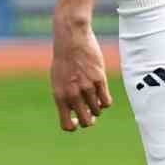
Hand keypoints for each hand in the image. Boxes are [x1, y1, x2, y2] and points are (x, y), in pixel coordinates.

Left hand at [51, 8, 110, 131]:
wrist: (71, 38)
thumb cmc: (64, 59)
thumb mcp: (58, 80)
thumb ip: (65, 97)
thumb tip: (74, 112)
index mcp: (60, 96)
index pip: (67, 125)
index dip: (74, 126)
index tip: (78, 119)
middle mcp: (73, 95)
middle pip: (86, 122)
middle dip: (89, 120)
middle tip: (91, 113)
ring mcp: (87, 88)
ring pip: (97, 111)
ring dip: (97, 108)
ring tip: (94, 96)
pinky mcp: (99, 80)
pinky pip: (106, 102)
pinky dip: (105, 101)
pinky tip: (102, 93)